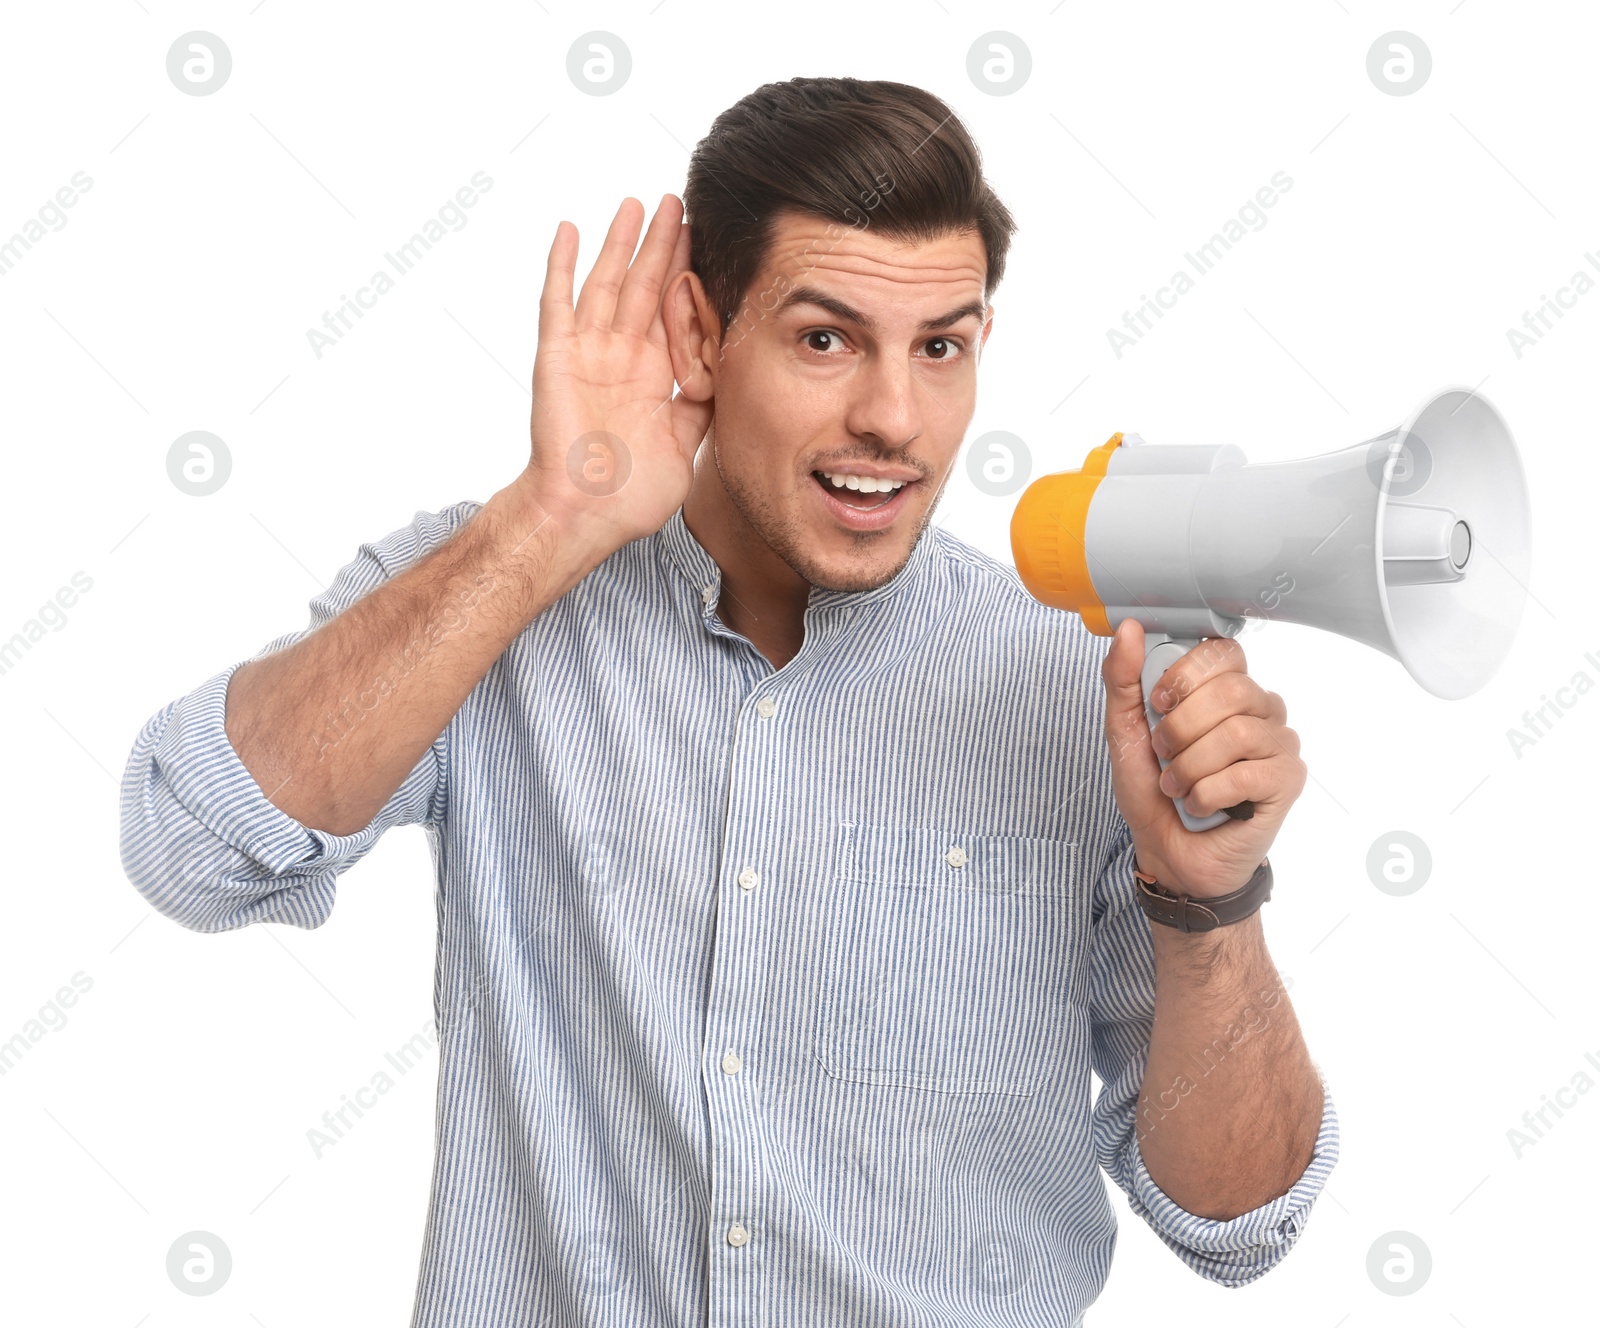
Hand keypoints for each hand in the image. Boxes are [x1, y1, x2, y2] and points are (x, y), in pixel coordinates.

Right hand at [515, 194, 713, 548]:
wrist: (587, 515)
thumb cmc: (631, 494)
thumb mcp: (687, 442)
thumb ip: (705, 403)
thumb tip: (730, 369)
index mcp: (653, 375)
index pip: (675, 311)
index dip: (690, 275)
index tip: (709, 240)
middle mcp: (622, 357)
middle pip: (645, 286)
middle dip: (663, 245)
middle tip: (680, 202)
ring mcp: (588, 353)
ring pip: (608, 283)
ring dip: (621, 242)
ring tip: (638, 203)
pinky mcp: (558, 356)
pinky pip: (558, 303)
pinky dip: (562, 265)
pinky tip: (571, 230)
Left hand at [1100, 619, 1306, 896]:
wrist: (1169, 852)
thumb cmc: (1154, 791)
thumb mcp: (1125, 731)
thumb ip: (1123, 679)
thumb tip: (1129, 629)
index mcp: (1224, 690)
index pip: (1223, 652)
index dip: (1186, 675)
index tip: (1159, 702)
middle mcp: (1259, 710)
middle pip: (1232, 690)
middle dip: (1181, 727)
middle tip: (1164, 753)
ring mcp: (1277, 744)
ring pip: (1237, 733)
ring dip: (1191, 766)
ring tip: (1178, 785)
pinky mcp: (1286, 781)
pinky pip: (1248, 774)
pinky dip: (1208, 793)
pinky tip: (1199, 803)